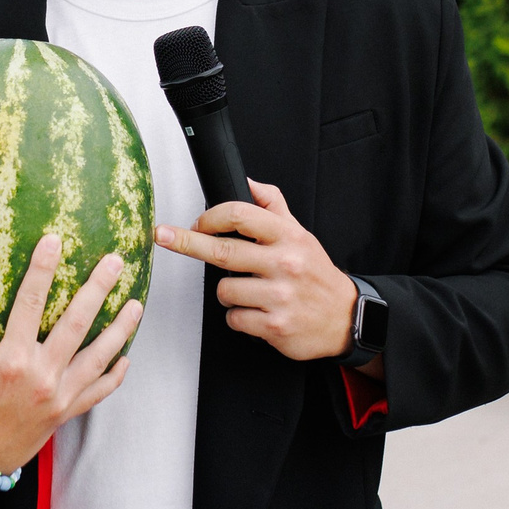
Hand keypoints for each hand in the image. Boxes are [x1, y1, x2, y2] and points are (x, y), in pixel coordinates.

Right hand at [0, 233, 142, 499]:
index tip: (55, 240)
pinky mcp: (65, 414)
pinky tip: (126, 356)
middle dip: (98, 289)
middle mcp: (41, 377)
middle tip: (116, 261)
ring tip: (137, 303)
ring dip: (120, 329)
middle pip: (77, 323)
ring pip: (98, 357)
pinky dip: (114, 375)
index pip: (31, 303)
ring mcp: (58, 398)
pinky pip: (98, 392)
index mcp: (10, 362)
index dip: (43, 269)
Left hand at [157, 180, 356, 361]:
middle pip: (222, 250)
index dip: (211, 217)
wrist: (345, 318)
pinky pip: (234, 318)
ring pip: (224, 290)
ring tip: (250, 293)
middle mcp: (284, 263)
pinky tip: (258, 313)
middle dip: (186, 242)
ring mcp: (279, 296)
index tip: (194, 222)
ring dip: (228, 293)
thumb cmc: (316, 274)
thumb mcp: (301, 234)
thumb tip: (248, 182)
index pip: (241, 215)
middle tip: (162, 235)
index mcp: (288, 237)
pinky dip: (239, 317)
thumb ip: (274, 206)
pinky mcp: (275, 326)